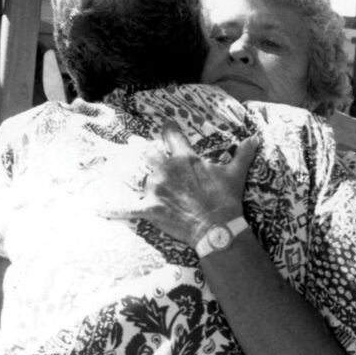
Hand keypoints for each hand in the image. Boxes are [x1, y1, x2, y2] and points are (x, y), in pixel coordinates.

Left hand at [101, 121, 258, 245]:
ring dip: (142, 180)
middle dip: (146, 151)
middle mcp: (167, 169)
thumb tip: (256, 138)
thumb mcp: (235, 174)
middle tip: (141, 148)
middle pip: (149, 153)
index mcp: (185, 158)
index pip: (172, 135)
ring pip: (142, 178)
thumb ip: (243, 154)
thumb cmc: (226, 199)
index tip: (166, 127)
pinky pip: (128, 209)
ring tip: (138, 179)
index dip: (168, 130)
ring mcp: (157, 189)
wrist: (217, 227)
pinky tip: (100, 210)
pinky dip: (114, 210)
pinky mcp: (150, 209)